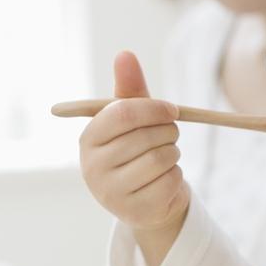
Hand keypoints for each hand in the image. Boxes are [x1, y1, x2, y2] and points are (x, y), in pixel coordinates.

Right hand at [79, 52, 189, 265]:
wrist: (144, 199)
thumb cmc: (135, 148)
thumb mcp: (133, 118)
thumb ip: (129, 87)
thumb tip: (125, 54)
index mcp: (88, 138)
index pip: (123, 113)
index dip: (154, 108)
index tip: (172, 110)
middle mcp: (92, 167)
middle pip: (146, 137)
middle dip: (168, 132)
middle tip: (169, 135)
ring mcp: (111, 193)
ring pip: (161, 158)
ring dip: (173, 154)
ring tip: (165, 157)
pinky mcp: (134, 212)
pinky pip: (171, 181)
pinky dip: (176, 176)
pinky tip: (164, 180)